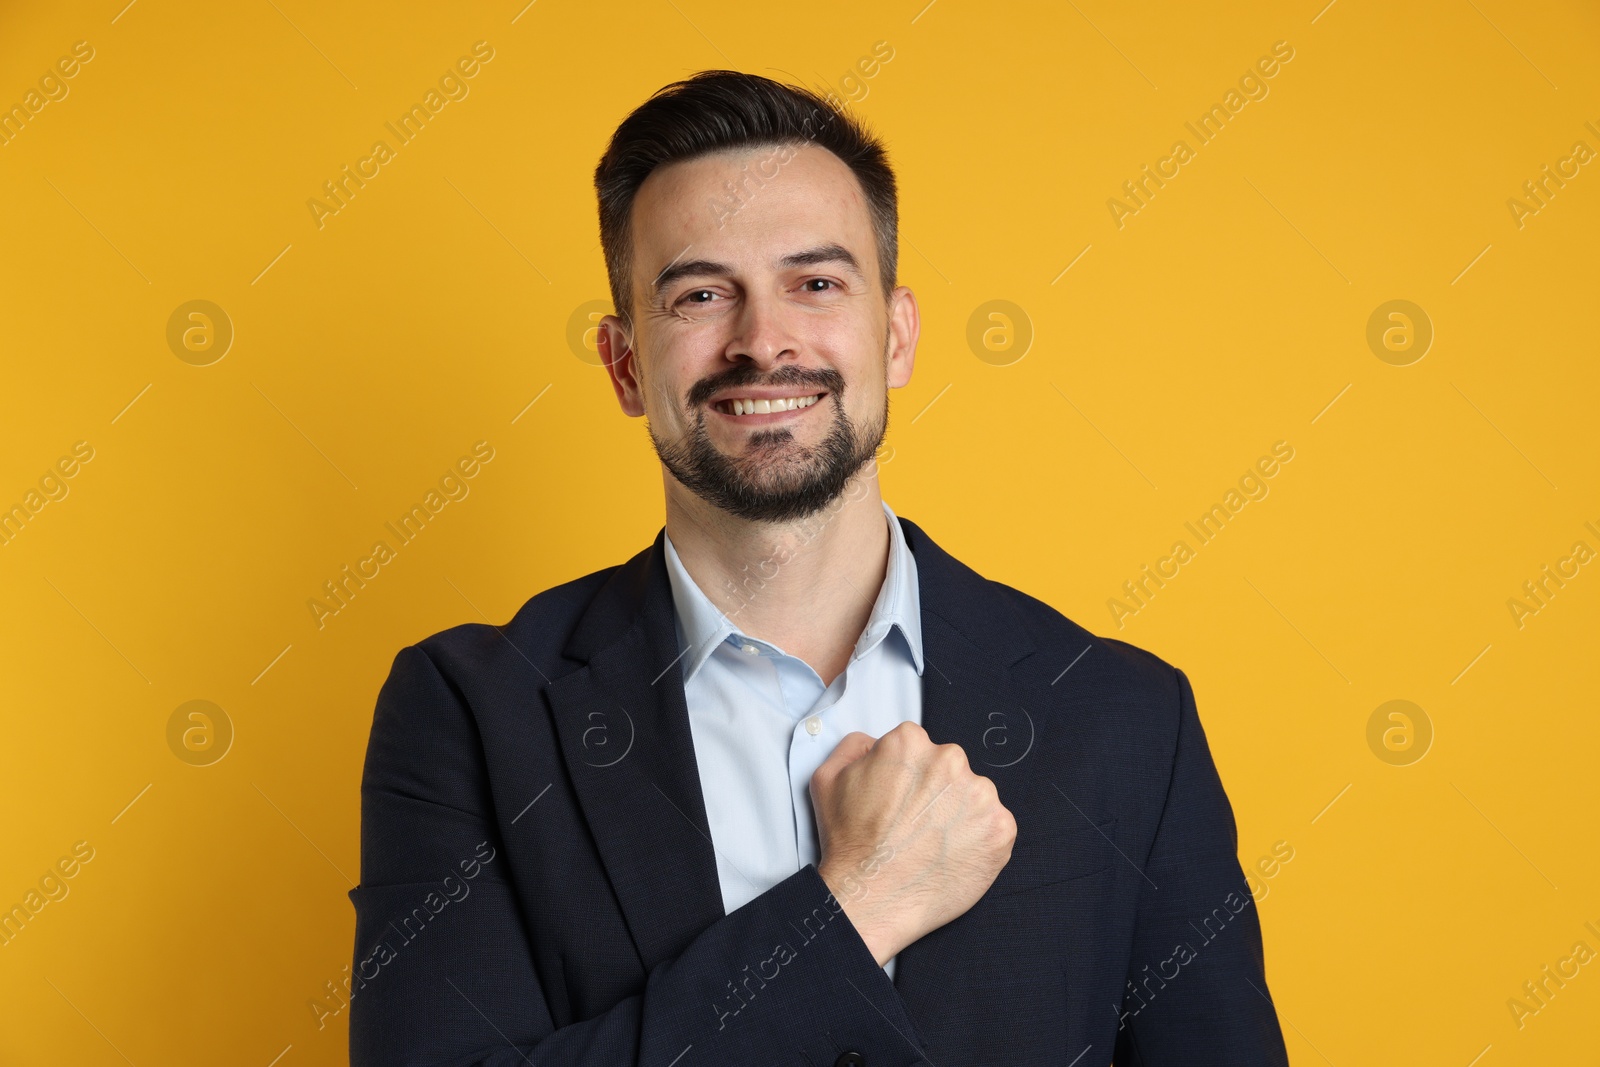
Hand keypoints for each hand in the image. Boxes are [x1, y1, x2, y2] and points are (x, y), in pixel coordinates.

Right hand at [810, 721, 1016, 965]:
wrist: (871, 897)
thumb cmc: (849, 844)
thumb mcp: (828, 779)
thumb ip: (855, 747)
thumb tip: (874, 744)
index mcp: (910, 743)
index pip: (918, 749)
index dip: (907, 777)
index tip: (901, 801)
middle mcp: (949, 760)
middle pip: (948, 769)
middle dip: (935, 793)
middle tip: (914, 826)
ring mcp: (980, 795)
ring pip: (973, 797)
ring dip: (958, 815)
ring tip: (931, 844)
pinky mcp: (1000, 828)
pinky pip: (995, 827)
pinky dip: (978, 841)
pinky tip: (951, 856)